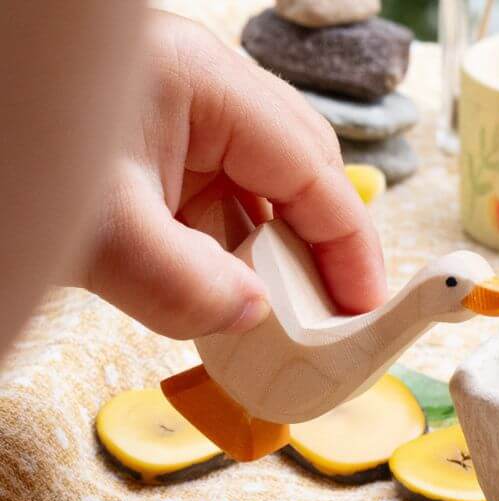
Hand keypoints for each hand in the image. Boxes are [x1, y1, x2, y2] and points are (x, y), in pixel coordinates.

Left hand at [71, 11, 385, 339]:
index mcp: (201, 83)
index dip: (350, 248)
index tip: (366, 314)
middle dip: (324, 249)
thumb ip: (180, 283)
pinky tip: (230, 294)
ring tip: (282, 319)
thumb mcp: (96, 230)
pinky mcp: (158, 152)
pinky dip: (235, 254)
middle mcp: (201, 93)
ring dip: (278, 256)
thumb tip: (252, 320)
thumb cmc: (16, 154)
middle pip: (302, 171)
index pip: (311, 169)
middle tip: (332, 322)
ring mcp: (180, 123)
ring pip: (263, 190)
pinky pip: (221, 203)